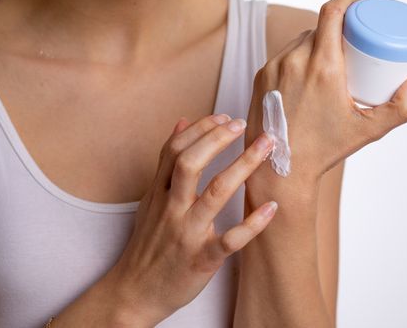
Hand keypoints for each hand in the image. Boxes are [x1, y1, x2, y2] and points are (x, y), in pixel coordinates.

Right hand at [105, 114, 275, 325]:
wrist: (135, 291)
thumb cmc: (148, 243)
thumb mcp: (150, 199)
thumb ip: (167, 162)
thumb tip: (182, 123)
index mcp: (158, 193)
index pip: (175, 150)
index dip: (201, 129)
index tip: (224, 116)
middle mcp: (171, 209)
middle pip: (191, 164)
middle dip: (218, 139)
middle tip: (242, 123)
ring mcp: (187, 233)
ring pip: (214, 193)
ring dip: (242, 166)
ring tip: (265, 146)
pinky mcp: (202, 259)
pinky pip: (230, 240)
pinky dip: (252, 224)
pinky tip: (272, 207)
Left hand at [245, 0, 406, 181]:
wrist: (280, 169)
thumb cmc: (324, 150)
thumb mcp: (369, 130)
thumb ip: (402, 107)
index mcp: (322, 67)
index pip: (332, 11)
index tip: (361, 0)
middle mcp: (293, 61)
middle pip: (318, 27)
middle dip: (337, 28)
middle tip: (352, 43)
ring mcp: (273, 68)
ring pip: (299, 41)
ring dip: (316, 43)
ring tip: (331, 60)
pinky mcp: (260, 77)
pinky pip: (282, 55)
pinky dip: (298, 58)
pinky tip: (306, 72)